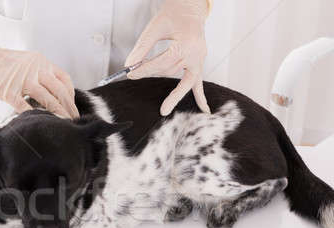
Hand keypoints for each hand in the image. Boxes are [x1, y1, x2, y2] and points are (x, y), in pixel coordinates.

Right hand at [0, 26, 78, 118]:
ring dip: (58, 114)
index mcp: (40, 62)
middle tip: (73, 120)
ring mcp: (22, 79)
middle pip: (59, 91)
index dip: (71, 95)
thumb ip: (38, 74)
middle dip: (69, 108)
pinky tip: (39, 123)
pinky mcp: (8, 90)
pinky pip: (25, 106)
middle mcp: (35, 69)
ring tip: (63, 124)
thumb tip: (49, 93)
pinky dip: (34, 116)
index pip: (64, 79)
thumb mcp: (24, 62)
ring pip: (47, 99)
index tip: (72, 106)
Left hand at [126, 0, 210, 115]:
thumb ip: (143, 47)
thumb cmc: (173, 15)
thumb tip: (129, 64)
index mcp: (186, 44)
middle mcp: (195, 54)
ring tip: (163, 107)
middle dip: (151, 73)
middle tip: (133, 75)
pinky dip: (201, 97)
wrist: (189, 9)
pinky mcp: (199, 64)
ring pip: (182, 80)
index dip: (144, 69)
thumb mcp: (155, 28)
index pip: (162, 63)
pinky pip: (199, 83)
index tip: (130, 73)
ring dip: (167, 82)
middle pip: (170, 71)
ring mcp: (200, 60)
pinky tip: (204, 110)